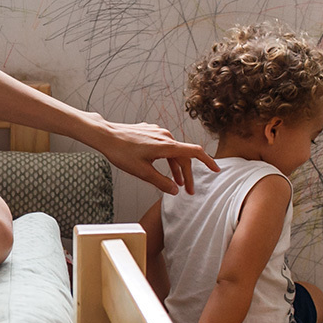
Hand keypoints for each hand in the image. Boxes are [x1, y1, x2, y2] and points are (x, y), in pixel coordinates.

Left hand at [96, 118, 218, 194]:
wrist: (105, 135)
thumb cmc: (121, 152)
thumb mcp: (142, 172)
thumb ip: (161, 182)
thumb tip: (176, 190)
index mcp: (166, 145)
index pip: (194, 152)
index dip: (208, 161)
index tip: (216, 169)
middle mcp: (165, 136)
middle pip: (184, 156)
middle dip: (187, 174)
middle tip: (188, 190)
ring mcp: (157, 132)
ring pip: (173, 151)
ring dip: (176, 167)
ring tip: (176, 182)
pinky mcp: (149, 132)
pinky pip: (164, 145)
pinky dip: (167, 158)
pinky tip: (160, 166)